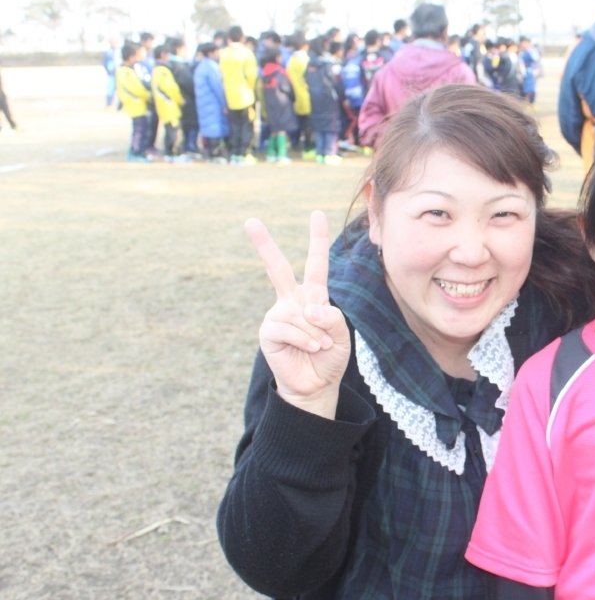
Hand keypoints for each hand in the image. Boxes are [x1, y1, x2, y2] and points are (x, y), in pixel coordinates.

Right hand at [246, 211, 350, 417]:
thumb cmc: (329, 358)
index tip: (317, 214)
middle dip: (264, 245)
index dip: (317, 240)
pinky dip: (304, 339)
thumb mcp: (341, 335)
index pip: (315, 264)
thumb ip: (331, 317)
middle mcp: (292, 301)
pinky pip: (288, 327)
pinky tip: (310, 348)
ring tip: (319, 346)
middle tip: (250, 221)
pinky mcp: (268, 332)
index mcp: (312, 296)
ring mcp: (278, 315)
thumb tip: (308, 307)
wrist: (316, 385)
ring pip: (298, 313)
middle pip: (278, 269)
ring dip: (315, 332)